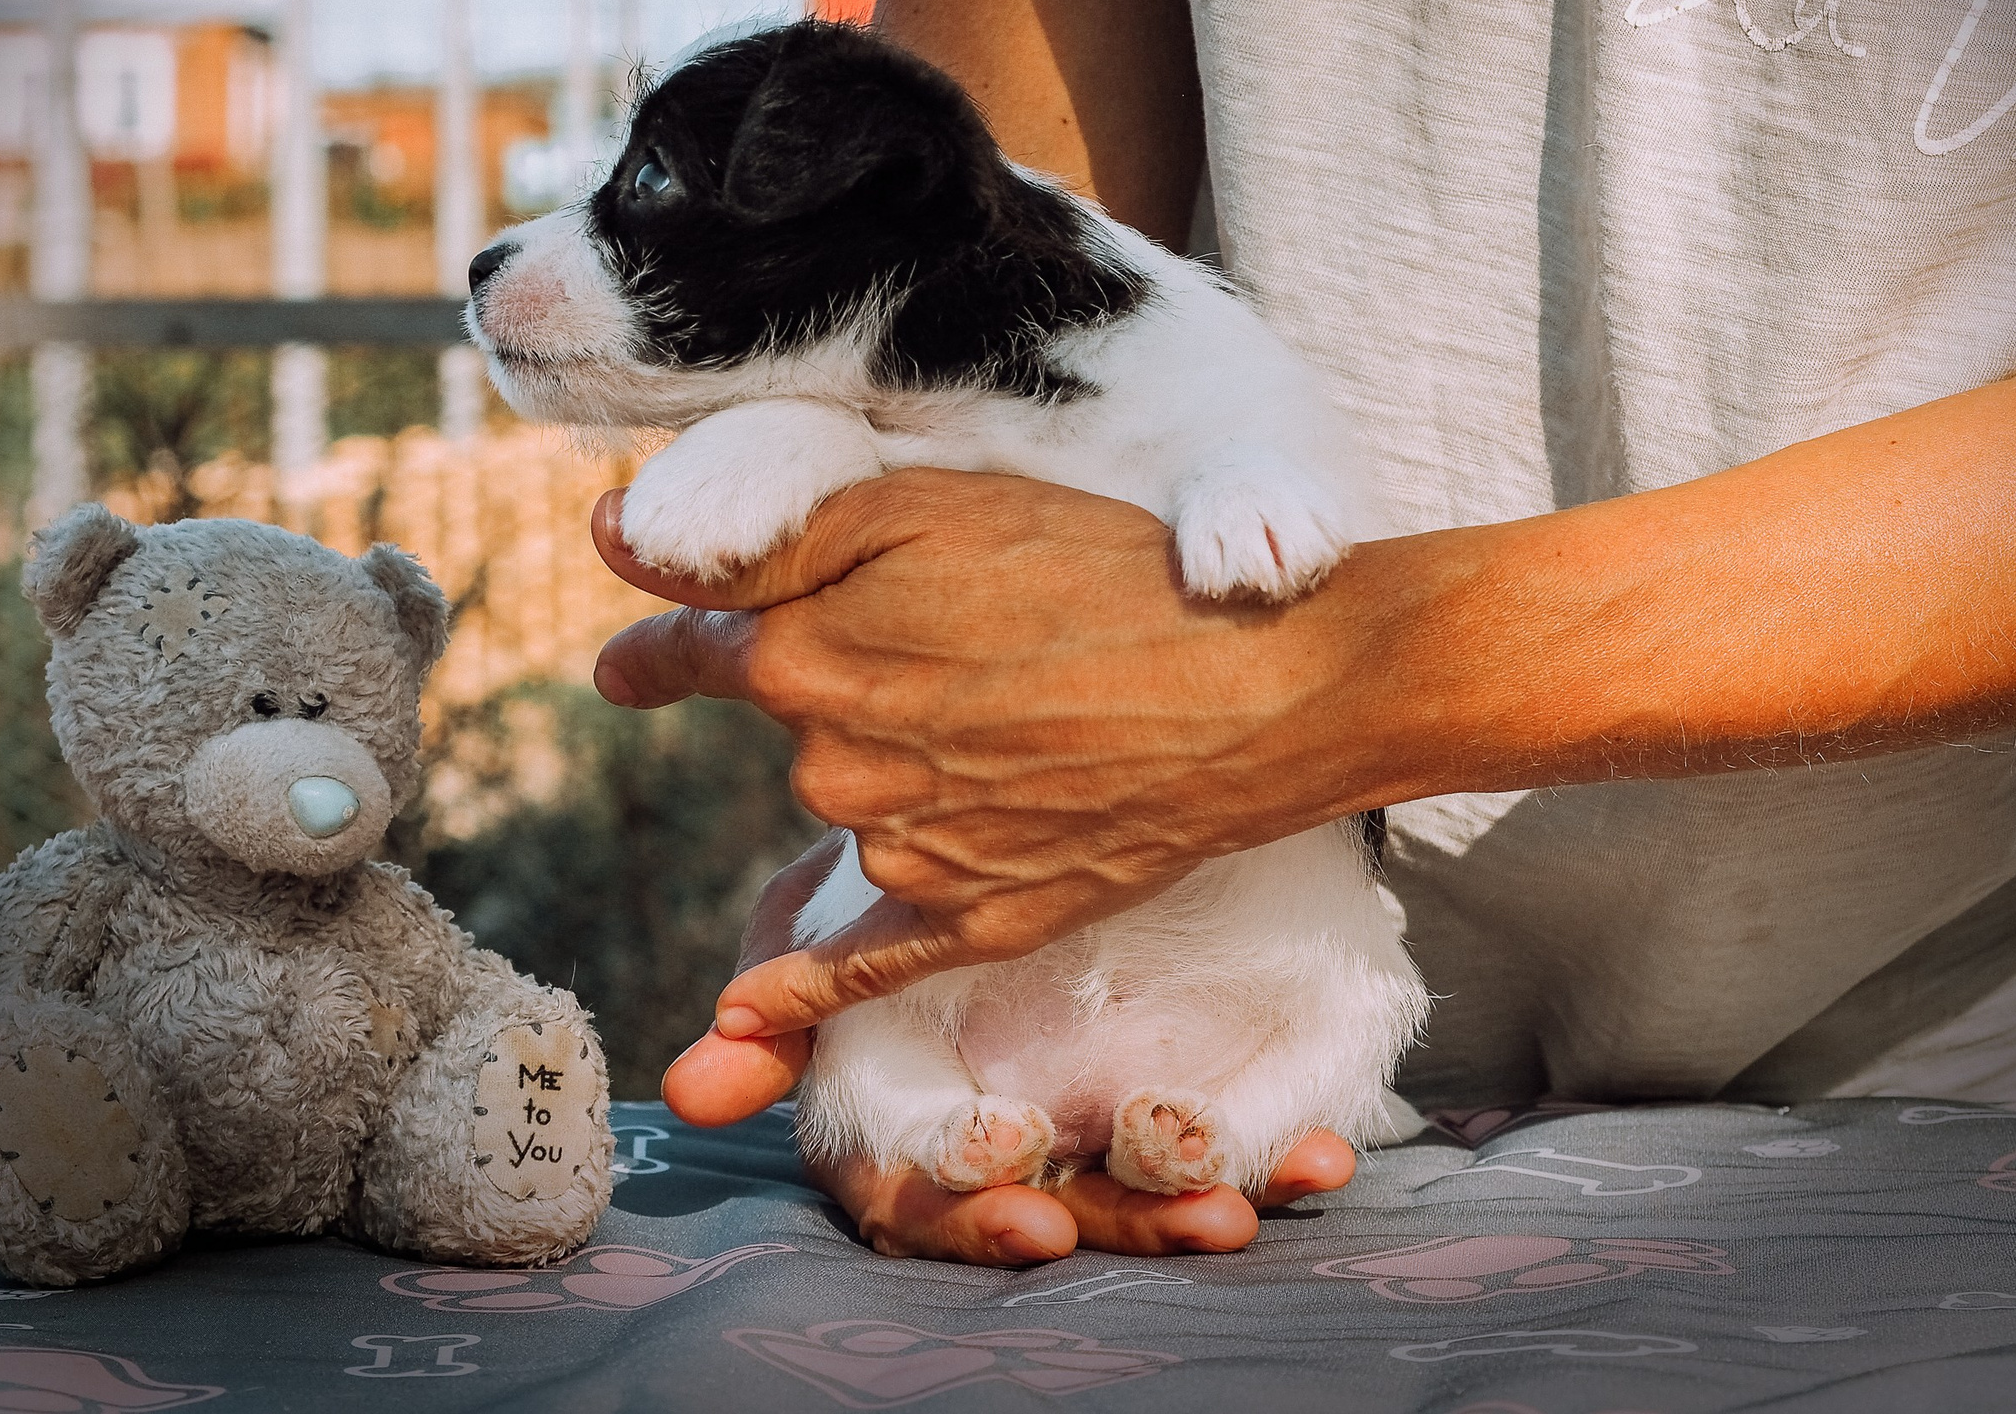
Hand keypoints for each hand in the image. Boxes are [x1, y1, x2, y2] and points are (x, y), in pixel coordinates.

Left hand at [593, 468, 1383, 1037]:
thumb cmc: (1103, 573)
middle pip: (789, 722)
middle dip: (834, 683)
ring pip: (849, 804)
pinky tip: (740, 1013)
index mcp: (803, 654)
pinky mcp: (972, 919)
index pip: (690, 646)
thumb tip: (606, 536)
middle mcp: (833, 766)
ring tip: (1016, 714)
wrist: (1260, 686)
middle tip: (954, 643)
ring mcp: (904, 853)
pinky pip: (856, 966)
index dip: (663, 649)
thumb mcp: (931, 502)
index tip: (632, 668)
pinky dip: (794, 991)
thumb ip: (763, 529)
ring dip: (888, 770)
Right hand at [660, 831, 1358, 1262]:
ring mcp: (1095, 1111)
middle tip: (1198, 1219)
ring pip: (1145, 1186)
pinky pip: (1235, 1136)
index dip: (972, 1216)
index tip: (1031, 1222)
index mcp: (916, 1114)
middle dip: (1125, 1220)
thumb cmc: (879, 878)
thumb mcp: (825, 919)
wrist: (988, 792)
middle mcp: (1013, 1132)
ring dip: (1198, 1199)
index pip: (929, 1199)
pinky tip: (1324, 1154)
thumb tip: (691, 1091)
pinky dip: (1281, 1152)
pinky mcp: (1178, 1079)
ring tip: (1252, 1198)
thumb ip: (787, 1009)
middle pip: (1056, 1209)